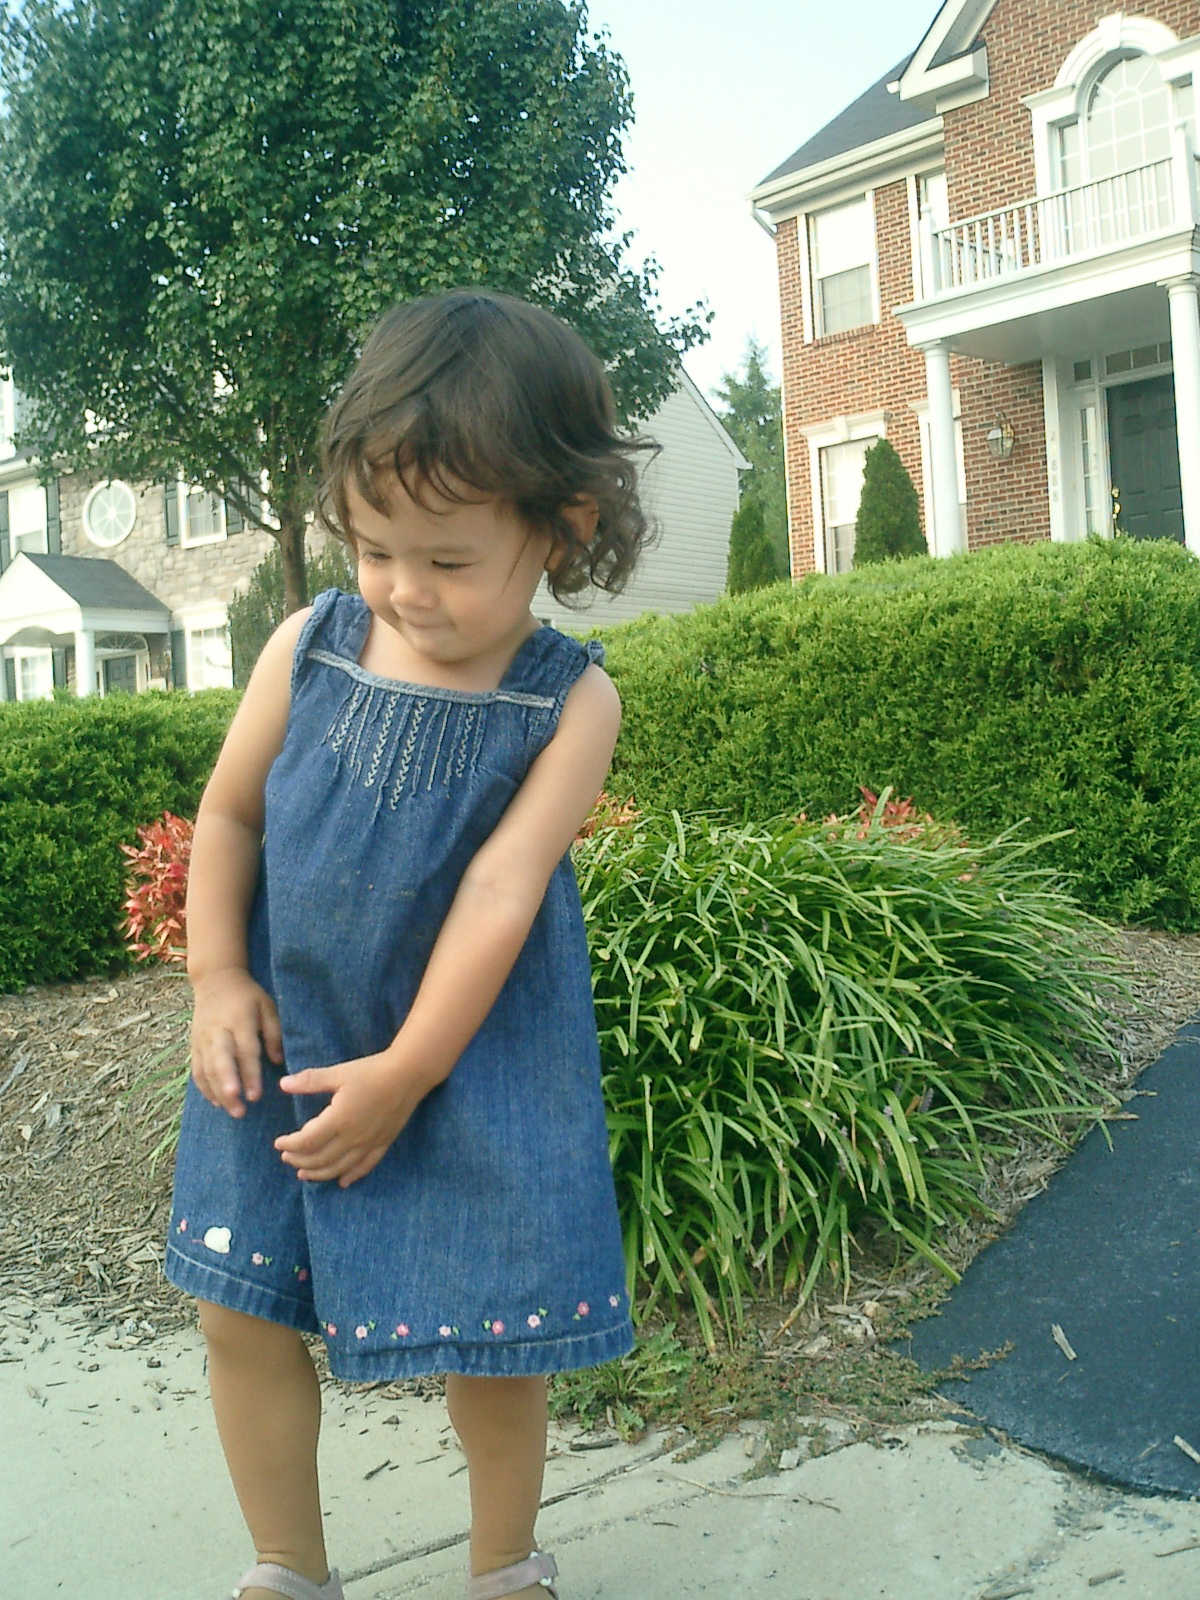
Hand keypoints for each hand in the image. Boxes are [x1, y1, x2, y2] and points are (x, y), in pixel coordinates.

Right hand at [190, 969, 282, 1115]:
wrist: (216, 980)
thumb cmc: (248, 996)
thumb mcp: (267, 1006)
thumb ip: (273, 1033)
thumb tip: (278, 1061)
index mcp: (239, 1020)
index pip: (245, 1051)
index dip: (250, 1074)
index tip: (256, 1096)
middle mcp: (218, 1031)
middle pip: (220, 1062)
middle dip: (228, 1087)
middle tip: (240, 1110)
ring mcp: (203, 1039)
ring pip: (206, 1069)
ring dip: (217, 1092)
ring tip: (231, 1111)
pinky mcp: (194, 1044)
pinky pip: (196, 1069)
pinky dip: (204, 1087)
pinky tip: (216, 1102)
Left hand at [275, 1051, 437, 1187]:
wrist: (409, 1074)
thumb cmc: (373, 1071)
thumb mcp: (339, 1072)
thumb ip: (310, 1081)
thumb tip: (283, 1084)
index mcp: (338, 1120)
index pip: (306, 1141)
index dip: (290, 1145)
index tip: (278, 1143)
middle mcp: (352, 1137)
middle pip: (319, 1159)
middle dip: (299, 1161)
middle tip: (286, 1158)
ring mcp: (369, 1143)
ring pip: (339, 1168)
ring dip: (318, 1174)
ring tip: (304, 1174)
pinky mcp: (383, 1143)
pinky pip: (364, 1167)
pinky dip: (351, 1176)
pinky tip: (342, 1182)